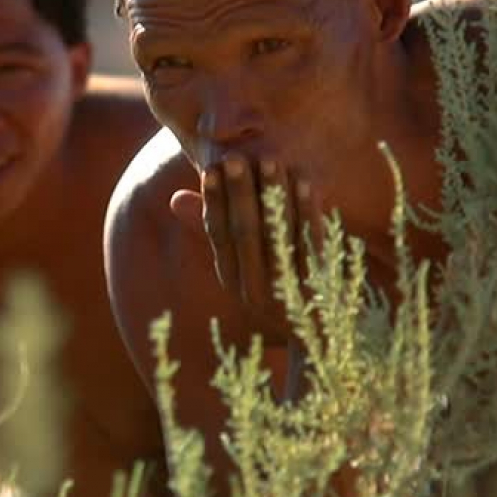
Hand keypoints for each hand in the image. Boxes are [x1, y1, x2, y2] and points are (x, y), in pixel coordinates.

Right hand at [169, 154, 322, 343]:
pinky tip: (305, 182)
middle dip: (239, 192)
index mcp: (233, 281)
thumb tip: (175, 198)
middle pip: (244, 233)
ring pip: (277, 234)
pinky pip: (311, 243)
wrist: (322, 341)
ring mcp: (287, 290)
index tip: (211, 168)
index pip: (217, 235)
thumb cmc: (276, 292)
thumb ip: (215, 231)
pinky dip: (308, 211)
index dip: (213, 201)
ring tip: (271, 159)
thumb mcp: (244, 266)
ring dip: (273, 194)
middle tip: (236, 156)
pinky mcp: (319, 288)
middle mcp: (254, 289)